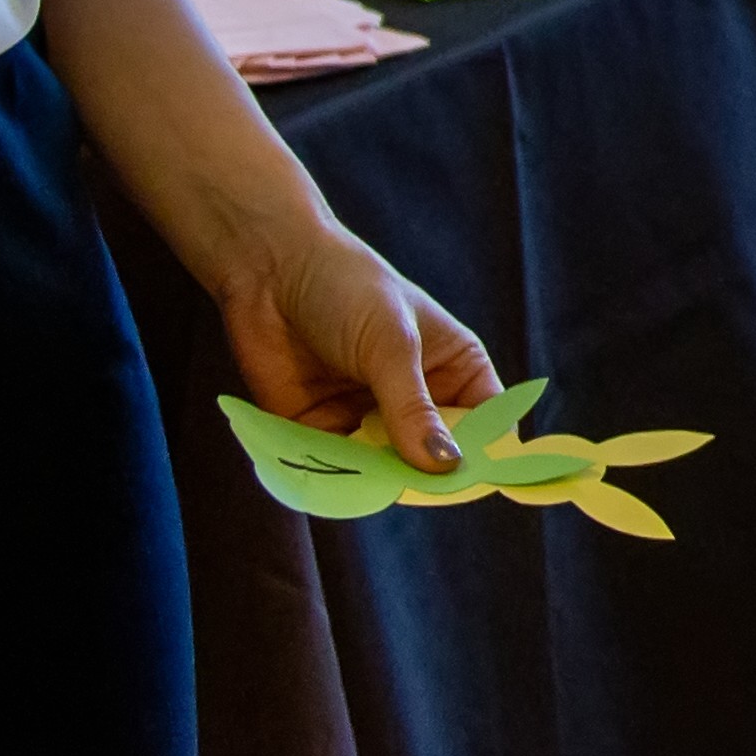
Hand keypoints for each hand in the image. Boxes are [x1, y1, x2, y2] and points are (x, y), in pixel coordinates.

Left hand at [217, 215, 502, 471]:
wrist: (268, 268)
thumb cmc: (346, 287)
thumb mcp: (390, 344)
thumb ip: (413, 408)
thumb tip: (446, 466)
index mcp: (454, 370)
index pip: (487, 425)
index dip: (486, 454)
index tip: (472, 480)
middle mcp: (417, 402)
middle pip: (437, 459)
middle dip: (426, 477)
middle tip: (414, 487)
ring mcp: (370, 421)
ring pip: (386, 473)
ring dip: (378, 482)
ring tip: (370, 481)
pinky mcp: (322, 434)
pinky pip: (337, 470)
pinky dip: (337, 480)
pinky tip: (334, 479)